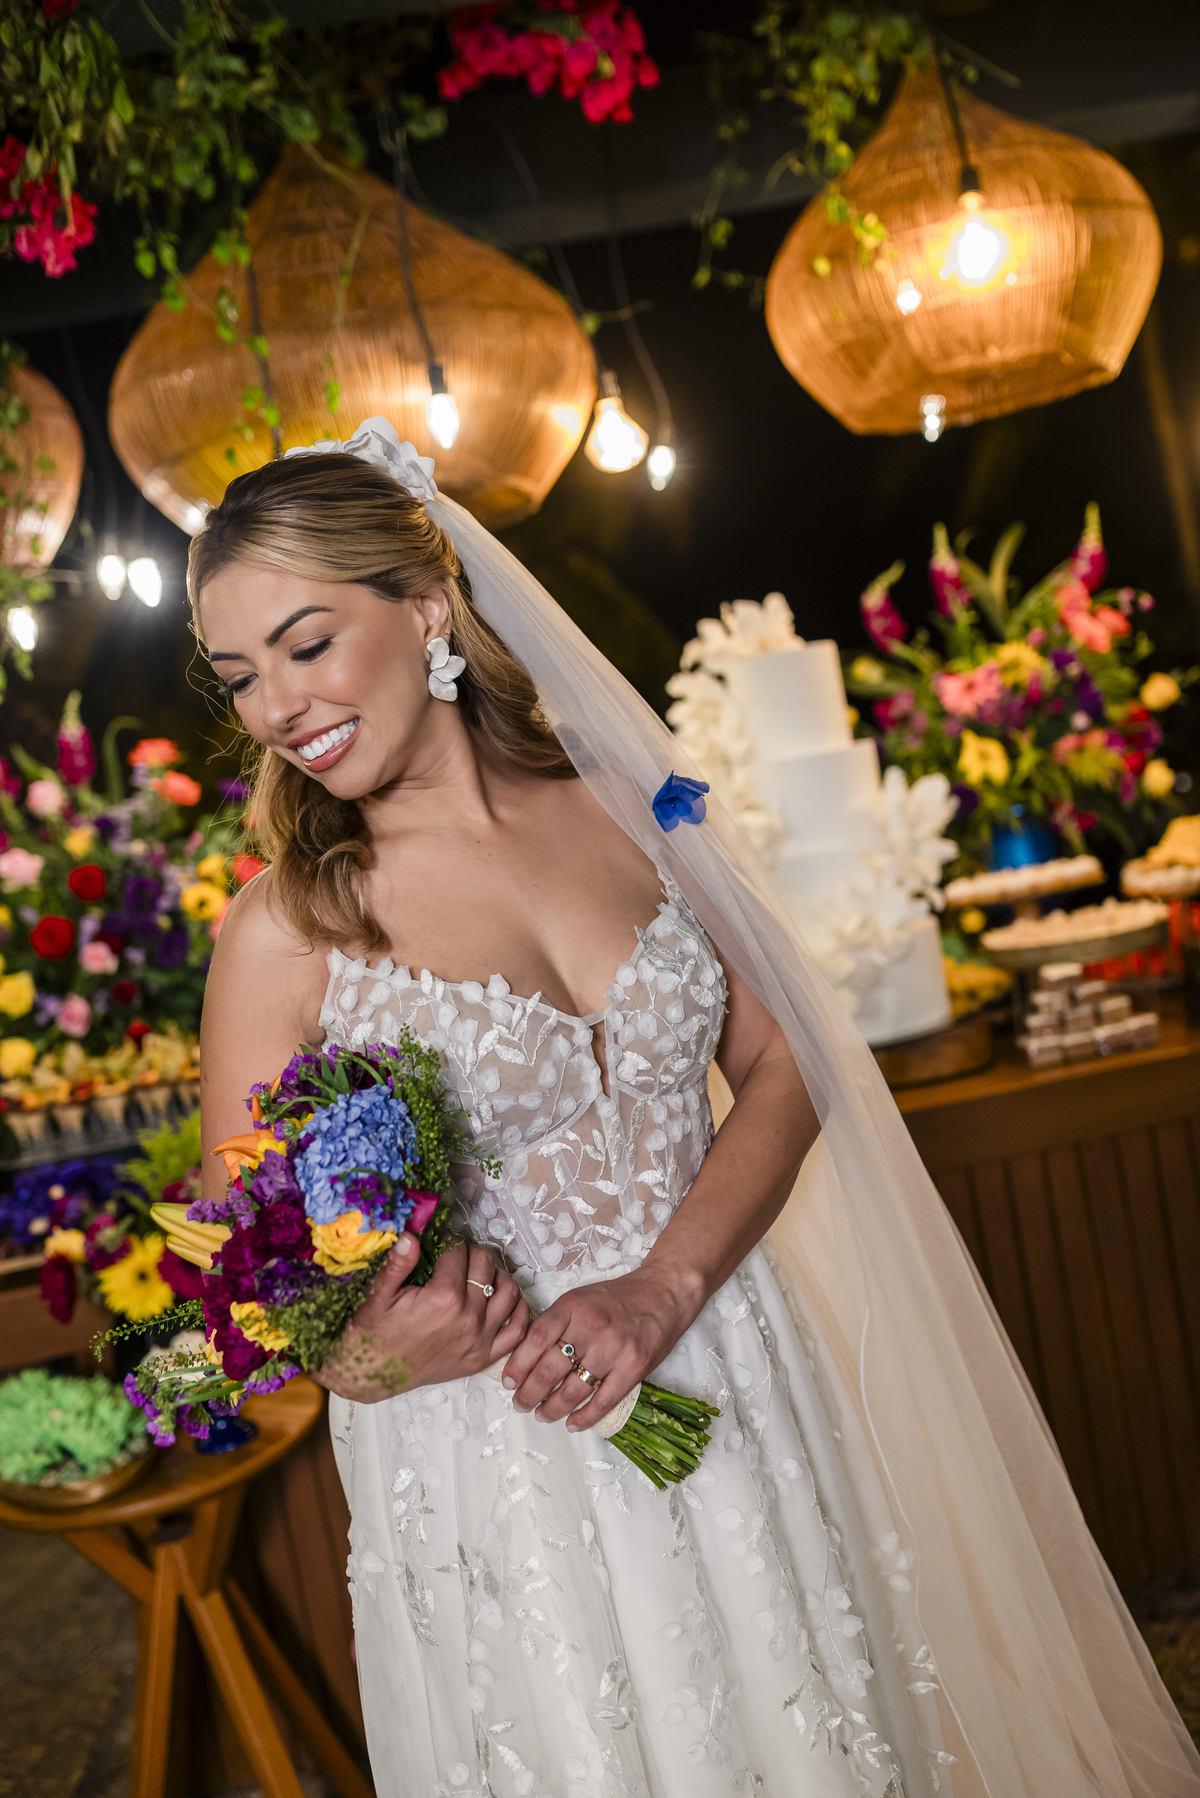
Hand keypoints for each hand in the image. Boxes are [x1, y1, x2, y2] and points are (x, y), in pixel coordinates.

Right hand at [312, 1237, 529, 1402]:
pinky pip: (517, 1331)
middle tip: (454, 1256)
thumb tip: (411, 1235)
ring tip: (479, 1273)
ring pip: (508, 1292)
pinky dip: (519, 1312)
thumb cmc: (370, 1333)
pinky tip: (506, 1299)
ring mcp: (479, 1340)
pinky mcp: (482, 1358)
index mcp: (443, 1299)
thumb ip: (398, 1263)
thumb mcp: (377, 1294)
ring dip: (497, 1276)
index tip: (439, 1240)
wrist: (368, 1374)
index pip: (458, 1252)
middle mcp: (468, 1319)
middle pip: (485, 1266)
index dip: (447, 1240)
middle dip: (470, 1254)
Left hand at [500, 1265, 701, 1433]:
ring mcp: (614, 1349)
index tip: (508, 1382)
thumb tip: (525, 1355)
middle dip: (529, 1393)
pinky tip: (572, 1423)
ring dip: (553, 1409)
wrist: (663, 1293)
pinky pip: (604, 1400)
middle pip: (550, 1368)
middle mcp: (591, 1327)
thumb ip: (556, 1323)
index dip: (518, 1365)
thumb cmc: (618, 1298)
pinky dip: (585, 1417)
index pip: (536, 1339)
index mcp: (572, 1306)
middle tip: (521, 1404)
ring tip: (542, 1415)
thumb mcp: (580, 1298)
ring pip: (574, 1390)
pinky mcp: (634, 1368)